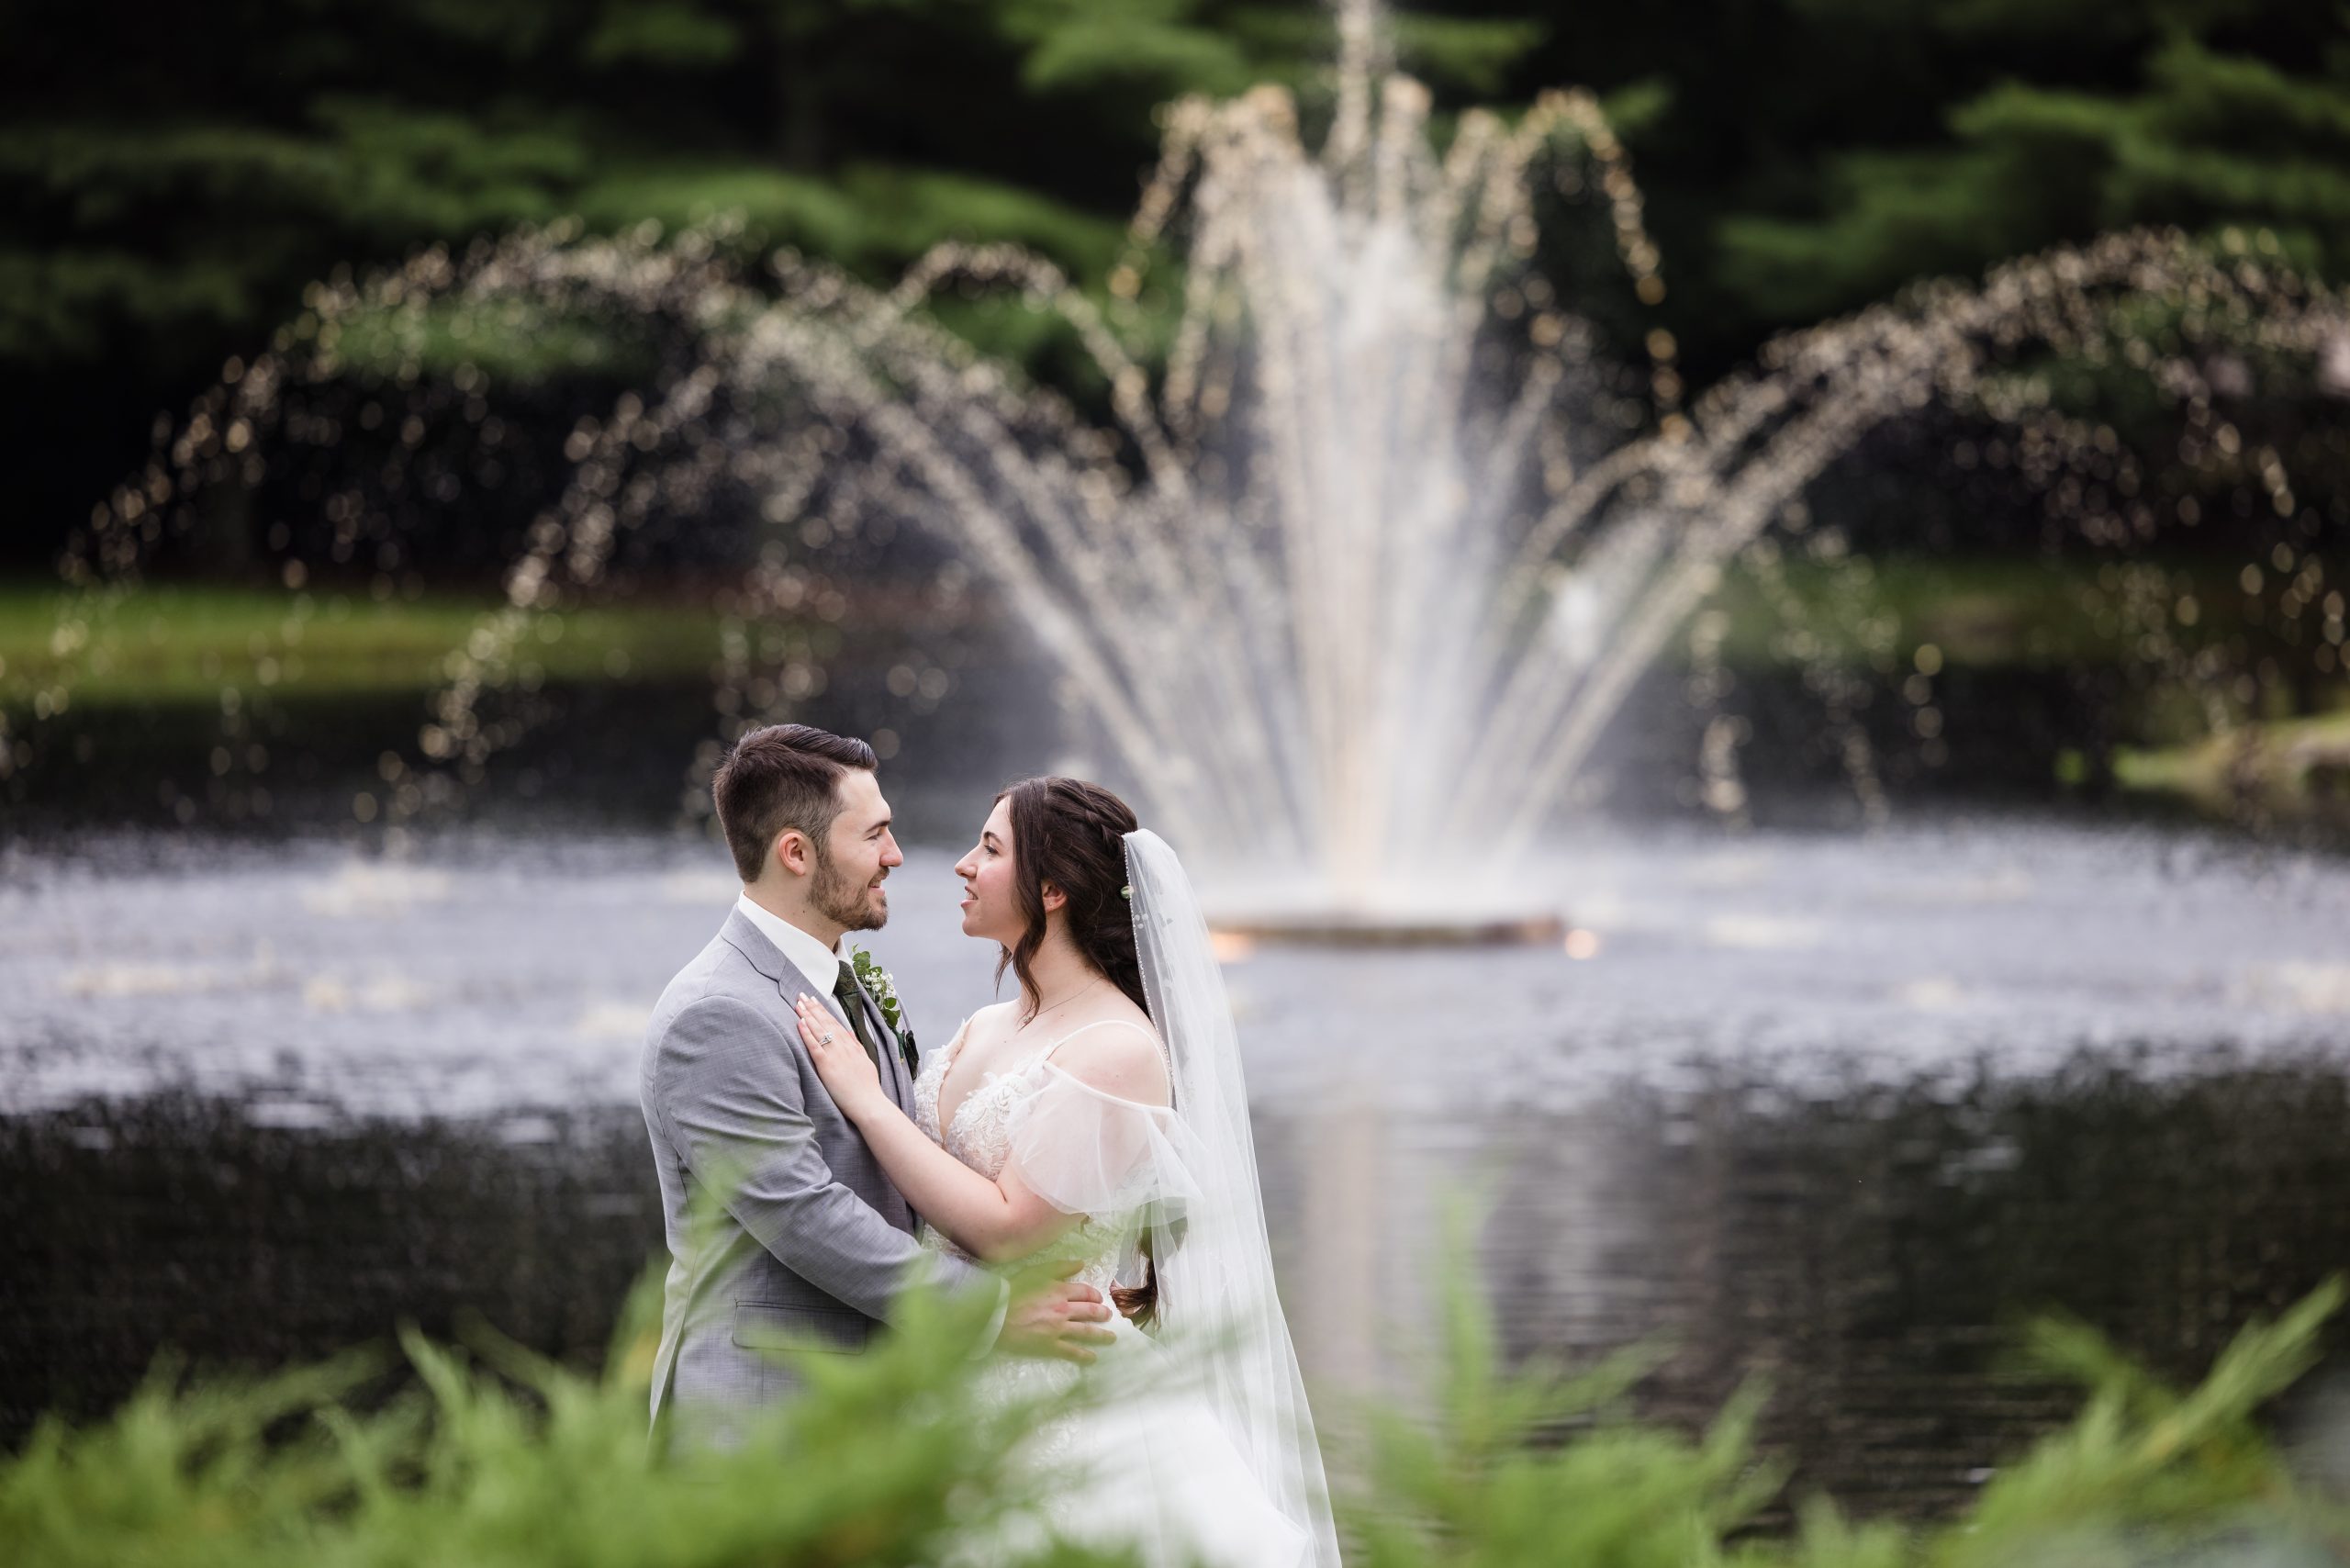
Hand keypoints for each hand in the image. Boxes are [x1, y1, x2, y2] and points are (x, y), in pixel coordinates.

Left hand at [793, 993, 884, 1117]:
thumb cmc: (867, 1087)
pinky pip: (815, 1046)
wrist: (869, 1103)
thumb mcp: (865, 1061)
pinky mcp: (827, 1065)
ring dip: (808, 1015)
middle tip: (801, 995)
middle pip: (825, 1022)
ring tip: (798, 1004)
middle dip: (812, 1008)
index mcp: (851, 1046)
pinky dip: (807, 1033)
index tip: (814, 1000)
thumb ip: (856, 1046)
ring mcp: (835, 1055)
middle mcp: (843, 1046)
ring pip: (819, 1030)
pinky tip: (800, 1023)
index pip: (834, 1023)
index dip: (822, 1011)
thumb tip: (850, 1032)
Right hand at [998, 1258, 1115, 1363]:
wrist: (995, 1316)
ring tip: (1111, 1338)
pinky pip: (1072, 1351)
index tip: (1099, 1298)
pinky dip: (1084, 1355)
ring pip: (1086, 1332)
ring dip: (1101, 1335)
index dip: (1095, 1295)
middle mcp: (1063, 1309)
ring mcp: (1058, 1329)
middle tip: (1109, 1316)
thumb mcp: (1035, 1272)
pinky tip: (1092, 1358)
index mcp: (1060, 1290)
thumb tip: (1081, 1263)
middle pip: (1090, 1311)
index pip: (1085, 1292)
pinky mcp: (1050, 1346)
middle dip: (1102, 1314)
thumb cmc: (1012, 1291)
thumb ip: (1059, 1267)